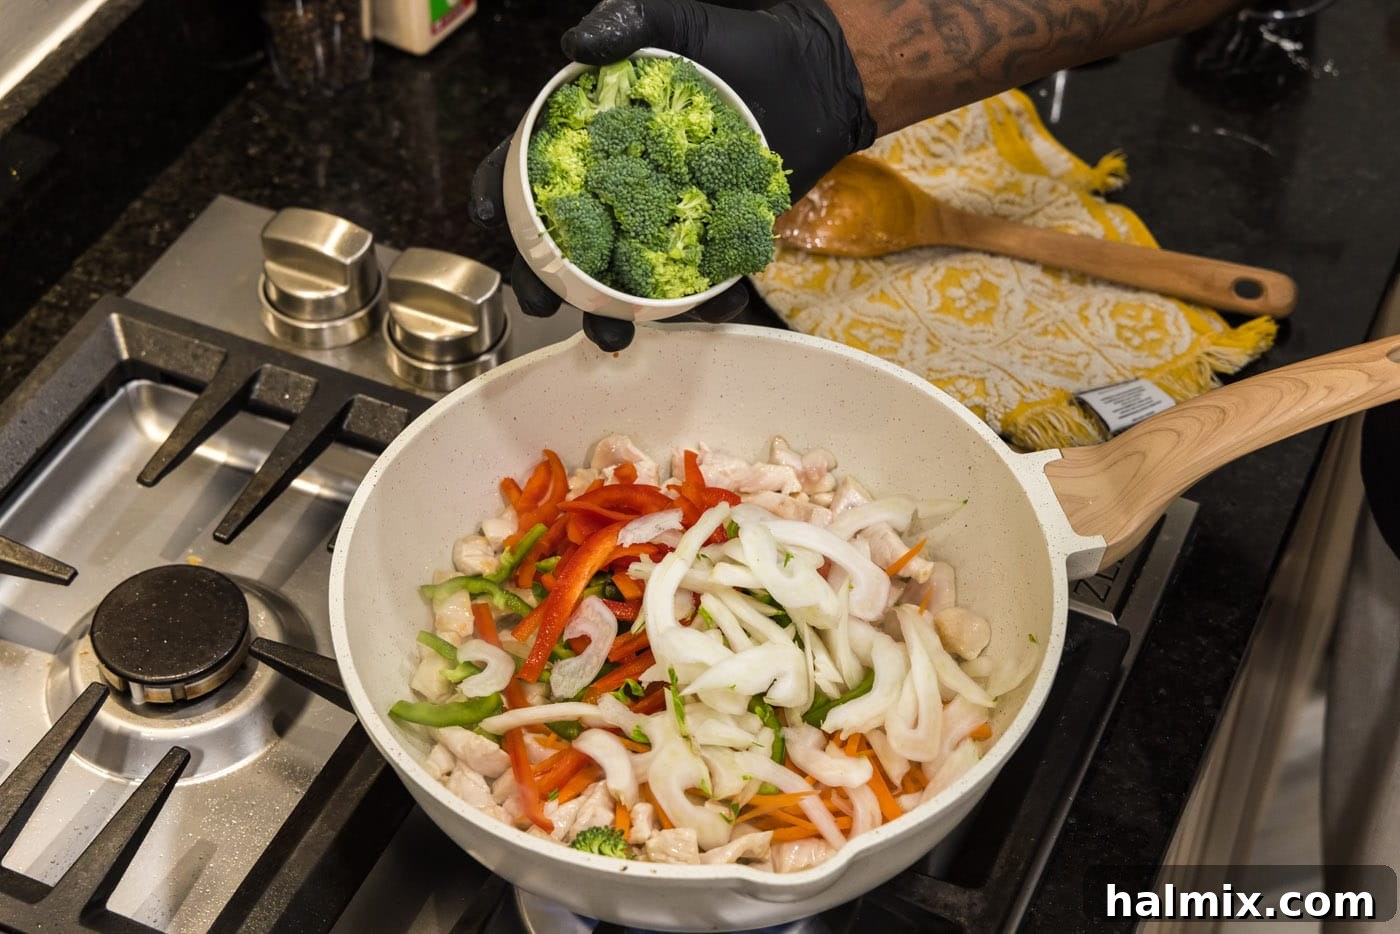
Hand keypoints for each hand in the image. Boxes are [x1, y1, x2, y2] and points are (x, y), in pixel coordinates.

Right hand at [469, 0, 876, 350]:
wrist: (815, 77)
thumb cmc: (742, 46)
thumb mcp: (682, 22)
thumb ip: (631, 21)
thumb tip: (579, 42)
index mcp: (595, 134)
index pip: (529, 163)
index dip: (499, 189)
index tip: (490, 218)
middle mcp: (620, 180)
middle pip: (564, 236)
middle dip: (545, 278)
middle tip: (542, 304)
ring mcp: (663, 214)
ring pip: (623, 273)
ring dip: (611, 313)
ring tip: (612, 338)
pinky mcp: (710, 236)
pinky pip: (697, 279)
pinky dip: (703, 302)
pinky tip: (711, 310)